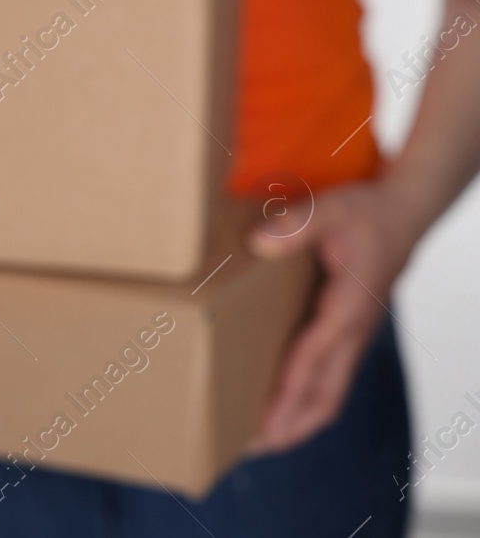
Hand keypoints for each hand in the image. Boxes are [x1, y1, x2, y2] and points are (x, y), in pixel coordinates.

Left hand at [247, 181, 426, 452]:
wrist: (404, 213)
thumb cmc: (367, 212)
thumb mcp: (331, 208)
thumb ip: (296, 224)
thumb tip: (259, 243)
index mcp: (348, 308)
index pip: (313, 360)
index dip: (287, 392)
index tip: (263, 422)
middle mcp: (353, 330)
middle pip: (326, 394)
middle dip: (291, 424)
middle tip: (252, 447)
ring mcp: (352, 335)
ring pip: (329, 391)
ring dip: (297, 418)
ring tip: (260, 439)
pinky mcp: (347, 331)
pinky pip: (328, 376)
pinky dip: (305, 398)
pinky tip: (279, 401)